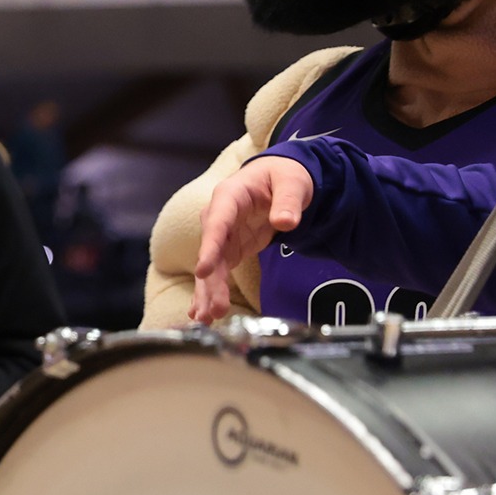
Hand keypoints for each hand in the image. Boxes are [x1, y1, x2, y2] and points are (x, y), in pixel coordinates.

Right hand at [192, 156, 312, 322]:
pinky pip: (218, 272)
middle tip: (213, 309)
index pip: (217, 223)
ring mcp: (223, 234)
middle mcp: (218, 217)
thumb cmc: (284, 176)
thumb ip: (288, 202)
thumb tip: (284, 222)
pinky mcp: (230, 248)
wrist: (279, 178)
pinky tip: (204, 312)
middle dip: (210, 282)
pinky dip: (212, 291)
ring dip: (208, 292)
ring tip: (206, 318)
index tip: (203, 270)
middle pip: (211, 252)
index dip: (209, 247)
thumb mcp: (292, 183)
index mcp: (229, 196)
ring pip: (212, 267)